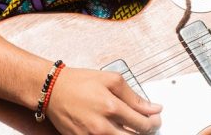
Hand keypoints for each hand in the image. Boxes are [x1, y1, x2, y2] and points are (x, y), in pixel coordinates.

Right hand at [46, 67, 161, 133]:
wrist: (54, 90)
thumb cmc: (81, 82)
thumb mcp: (111, 80)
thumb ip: (134, 96)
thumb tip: (152, 107)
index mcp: (111, 107)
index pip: (142, 123)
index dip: (153, 122)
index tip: (156, 118)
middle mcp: (101, 127)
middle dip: (145, 132)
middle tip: (148, 125)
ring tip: (133, 127)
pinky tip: (117, 130)